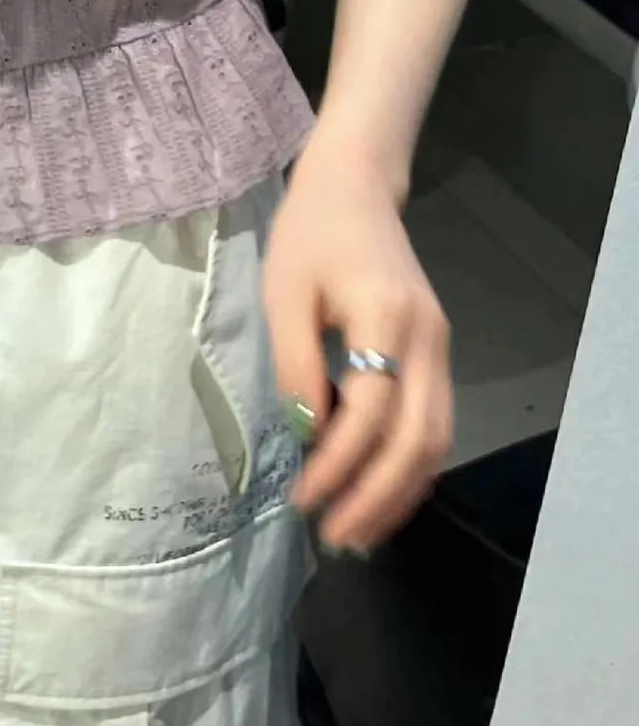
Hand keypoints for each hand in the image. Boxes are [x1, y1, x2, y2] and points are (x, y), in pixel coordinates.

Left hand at [262, 156, 452, 554]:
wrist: (356, 188)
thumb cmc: (310, 235)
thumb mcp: (285, 292)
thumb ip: (296, 363)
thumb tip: (306, 434)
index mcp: (386, 316)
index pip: (372, 410)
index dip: (339, 463)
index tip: (303, 499)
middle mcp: (427, 338)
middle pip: (418, 438)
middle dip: (377, 496)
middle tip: (335, 536)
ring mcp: (441, 347)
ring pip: (437, 440)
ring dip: (399, 492)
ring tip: (356, 530)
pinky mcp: (438, 354)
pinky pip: (434, 424)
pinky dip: (410, 468)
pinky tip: (377, 494)